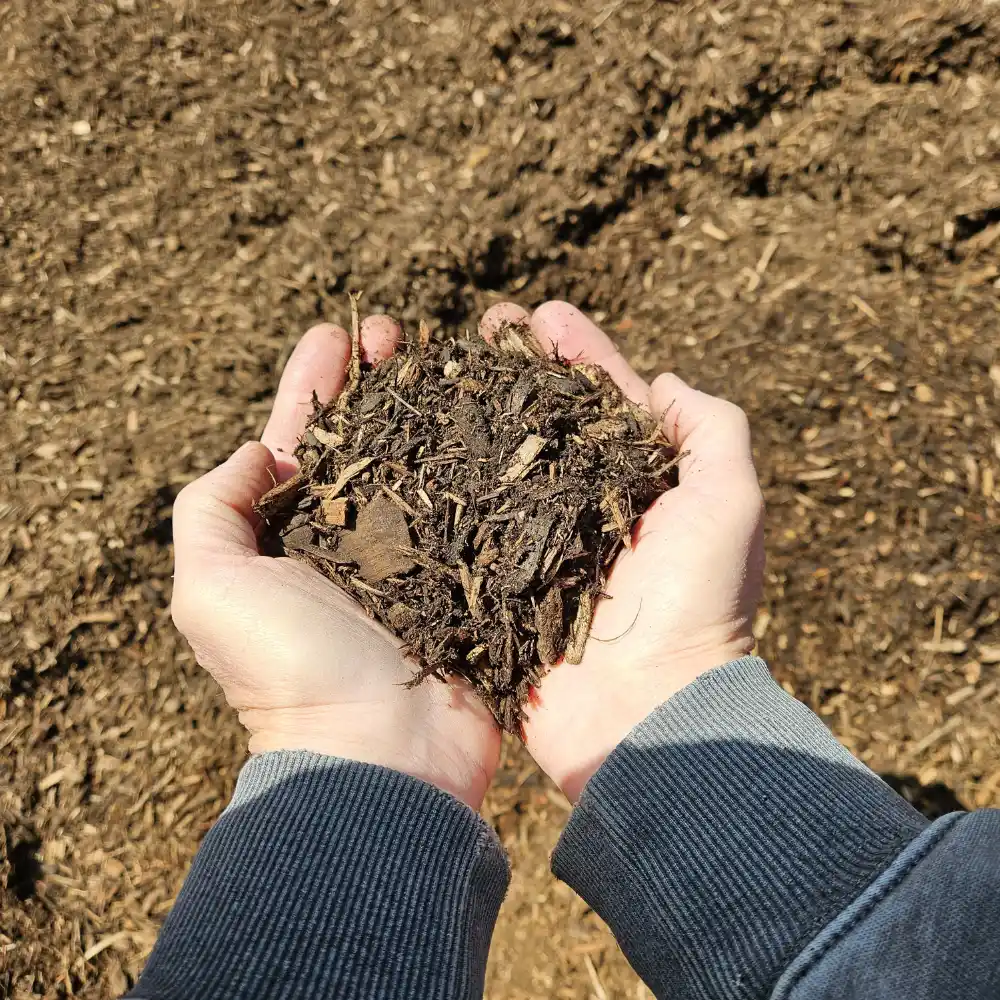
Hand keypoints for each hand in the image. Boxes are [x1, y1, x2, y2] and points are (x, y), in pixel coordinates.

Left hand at [170, 317, 499, 809]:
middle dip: (381, 383)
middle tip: (399, 330)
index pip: (303, 442)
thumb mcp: (212, 589)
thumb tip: (260, 452)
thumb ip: (210, 509)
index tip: (333, 334)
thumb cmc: (291, 674)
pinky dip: (489, 465)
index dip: (316, 386)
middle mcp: (355, 543)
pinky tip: (502, 423)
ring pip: (430, 466)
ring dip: (438, 410)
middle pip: (372, 443)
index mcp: (294, 539)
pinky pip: (482, 509)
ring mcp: (419, 560)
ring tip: (451, 357)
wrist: (381, 759)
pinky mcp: (471, 581)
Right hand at [480, 302, 765, 801]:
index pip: (608, 403)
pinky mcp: (501, 583)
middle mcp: (589, 509)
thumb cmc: (696, 607)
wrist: (644, 714)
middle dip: (519, 370)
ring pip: (502, 463)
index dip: (579, 354)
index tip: (546, 312)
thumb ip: (712, 432)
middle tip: (484, 324)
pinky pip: (468, 521)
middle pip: (548, 423)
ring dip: (476, 412)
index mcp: (643, 487)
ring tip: (440, 364)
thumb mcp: (731, 504)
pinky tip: (418, 443)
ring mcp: (541, 545)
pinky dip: (446, 482)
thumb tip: (665, 384)